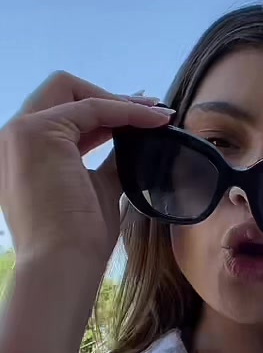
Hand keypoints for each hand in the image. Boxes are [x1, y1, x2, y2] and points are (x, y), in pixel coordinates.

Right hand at [0, 72, 172, 267]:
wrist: (63, 262)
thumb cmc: (79, 238)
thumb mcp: (97, 187)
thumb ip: (109, 160)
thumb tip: (134, 140)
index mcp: (24, 152)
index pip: (64, 115)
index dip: (105, 111)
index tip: (143, 116)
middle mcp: (15, 136)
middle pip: (60, 91)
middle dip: (108, 96)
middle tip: (151, 111)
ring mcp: (21, 131)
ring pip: (71, 89)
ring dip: (117, 99)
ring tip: (157, 114)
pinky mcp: (37, 131)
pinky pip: (92, 107)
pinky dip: (126, 110)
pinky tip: (155, 120)